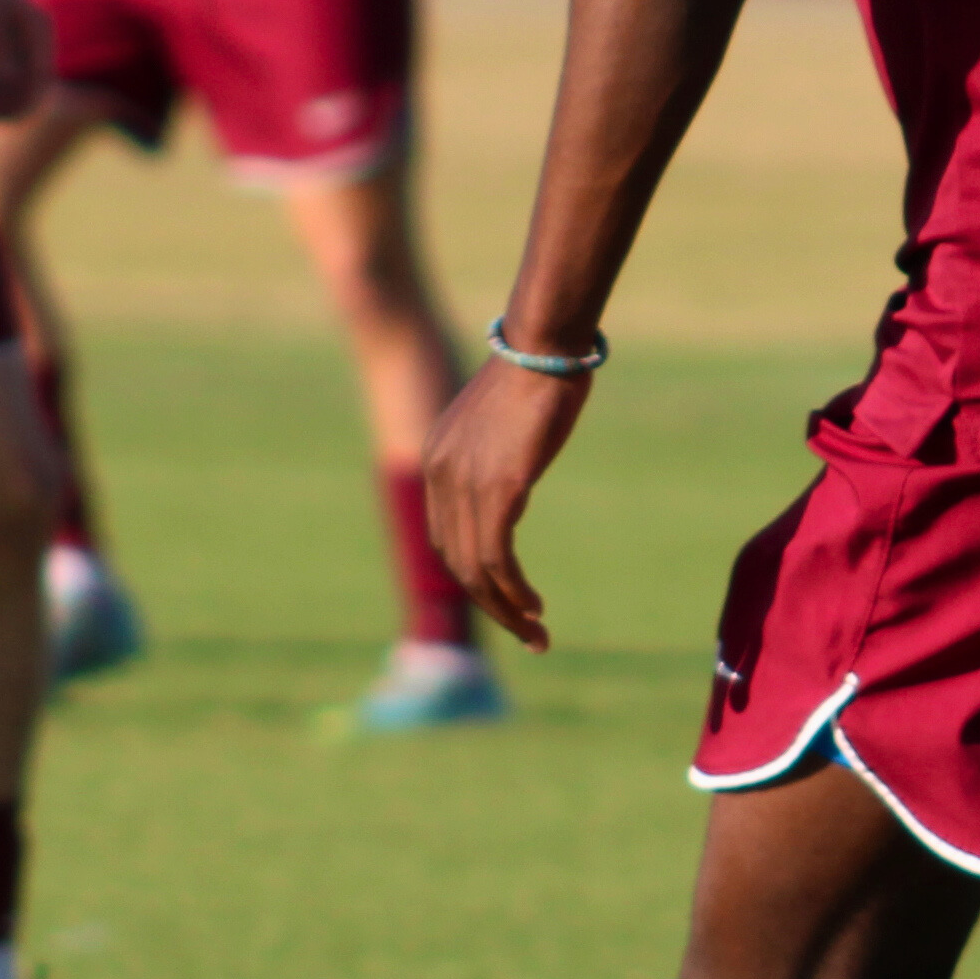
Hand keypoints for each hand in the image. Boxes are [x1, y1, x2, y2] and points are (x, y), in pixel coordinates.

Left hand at [421, 356, 593, 651]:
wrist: (543, 344)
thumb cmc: (536, 371)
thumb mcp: (501, 419)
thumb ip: (496, 451)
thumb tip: (513, 468)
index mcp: (436, 458)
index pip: (445, 536)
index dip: (474, 574)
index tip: (506, 597)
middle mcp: (439, 475)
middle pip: (456, 561)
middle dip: (491, 603)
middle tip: (526, 631)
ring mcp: (465, 484)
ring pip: (475, 569)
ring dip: (506, 609)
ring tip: (536, 634)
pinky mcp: (498, 489)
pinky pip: (497, 558)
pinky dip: (514, 591)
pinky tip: (534, 607)